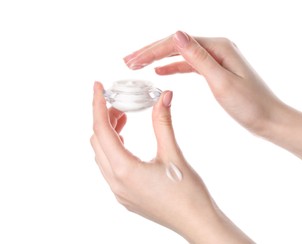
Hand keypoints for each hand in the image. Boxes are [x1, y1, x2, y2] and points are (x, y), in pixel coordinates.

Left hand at [91, 82, 252, 242]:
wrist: (197, 223)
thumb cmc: (188, 193)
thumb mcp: (173, 154)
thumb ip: (163, 123)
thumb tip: (164, 96)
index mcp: (124, 170)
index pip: (101, 130)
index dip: (98, 105)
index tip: (97, 86)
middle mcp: (115, 182)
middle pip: (98, 141)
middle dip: (105, 118)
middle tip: (120, 102)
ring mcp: (119, 191)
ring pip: (102, 154)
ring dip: (109, 134)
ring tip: (125, 119)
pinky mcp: (126, 195)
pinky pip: (109, 167)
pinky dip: (113, 149)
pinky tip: (128, 142)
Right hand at [123, 31, 284, 134]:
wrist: (270, 120)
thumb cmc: (251, 105)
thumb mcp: (221, 82)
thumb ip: (198, 58)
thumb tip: (176, 34)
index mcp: (218, 47)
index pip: (177, 43)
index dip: (152, 51)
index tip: (132, 62)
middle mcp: (217, 48)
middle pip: (176, 46)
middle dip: (150, 53)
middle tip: (128, 62)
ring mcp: (216, 59)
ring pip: (180, 55)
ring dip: (158, 59)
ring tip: (137, 65)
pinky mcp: (216, 71)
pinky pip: (189, 65)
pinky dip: (173, 67)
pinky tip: (160, 70)